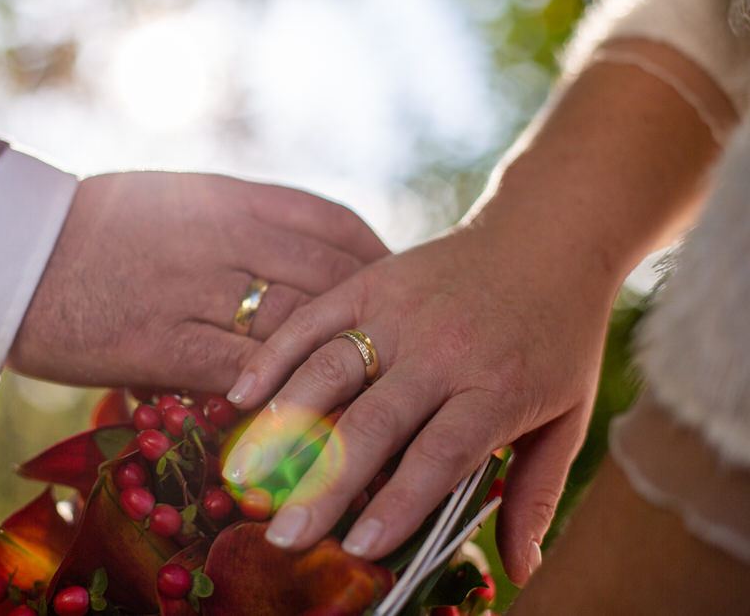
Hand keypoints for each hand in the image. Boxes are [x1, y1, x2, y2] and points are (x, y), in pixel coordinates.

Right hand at [6, 171, 387, 392]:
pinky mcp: (163, 344)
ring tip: (375, 391)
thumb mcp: (173, 197)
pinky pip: (244, 372)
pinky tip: (310, 416)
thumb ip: (237, 217)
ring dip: (341, 363)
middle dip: (374, 315)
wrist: (14, 254)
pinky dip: (282, 397)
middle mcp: (222, 238)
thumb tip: (294, 243)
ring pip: (295, 326)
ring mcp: (195, 291)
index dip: (374, 256)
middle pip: (328, 275)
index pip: (329, 222)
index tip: (397, 283)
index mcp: (227, 198)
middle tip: (405, 346)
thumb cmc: (94, 224)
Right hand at [221, 223, 620, 585]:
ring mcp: (400, 310)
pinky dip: (273, 356)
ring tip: (244, 473)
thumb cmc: (559, 336)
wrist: (547, 237)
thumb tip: (521, 571)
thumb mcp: (569, 416)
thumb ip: (537, 493)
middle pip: (373, 423)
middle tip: (284, 535)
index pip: (439, 455)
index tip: (358, 549)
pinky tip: (240, 396)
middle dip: (324, 485)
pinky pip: (312, 320)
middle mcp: (443, 349)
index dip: (397, 504)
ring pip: (330, 370)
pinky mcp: (371, 281)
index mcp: (497, 387)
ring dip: (282, 423)